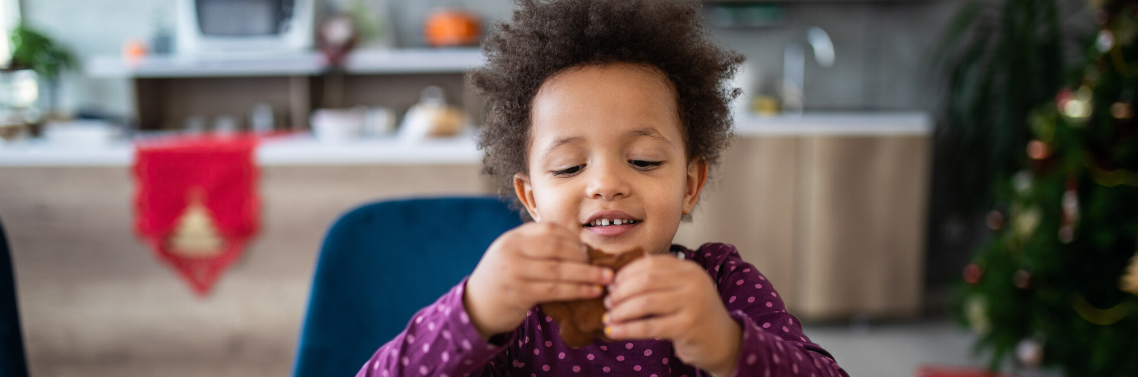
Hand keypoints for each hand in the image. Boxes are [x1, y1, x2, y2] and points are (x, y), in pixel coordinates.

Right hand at [464, 222, 613, 338]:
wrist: (475, 307)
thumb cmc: (503, 281)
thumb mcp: (514, 256)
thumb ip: (538, 249)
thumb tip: (580, 249)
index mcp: (513, 237)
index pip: (550, 229)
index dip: (574, 239)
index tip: (589, 251)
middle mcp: (512, 250)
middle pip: (558, 248)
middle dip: (585, 258)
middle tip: (606, 266)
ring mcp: (514, 271)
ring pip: (559, 270)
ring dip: (587, 275)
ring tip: (607, 279)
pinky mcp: (518, 292)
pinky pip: (555, 290)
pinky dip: (577, 290)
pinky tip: (592, 292)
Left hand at [603, 254, 741, 376]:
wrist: (724, 342)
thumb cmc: (696, 315)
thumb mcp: (681, 290)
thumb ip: (658, 280)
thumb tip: (619, 275)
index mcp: (689, 269)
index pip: (649, 263)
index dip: (625, 273)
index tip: (610, 284)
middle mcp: (693, 282)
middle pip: (645, 280)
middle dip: (620, 291)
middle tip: (607, 302)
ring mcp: (692, 303)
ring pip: (645, 302)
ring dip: (621, 310)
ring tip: (610, 317)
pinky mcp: (688, 326)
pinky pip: (649, 326)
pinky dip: (627, 329)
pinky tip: (614, 331)